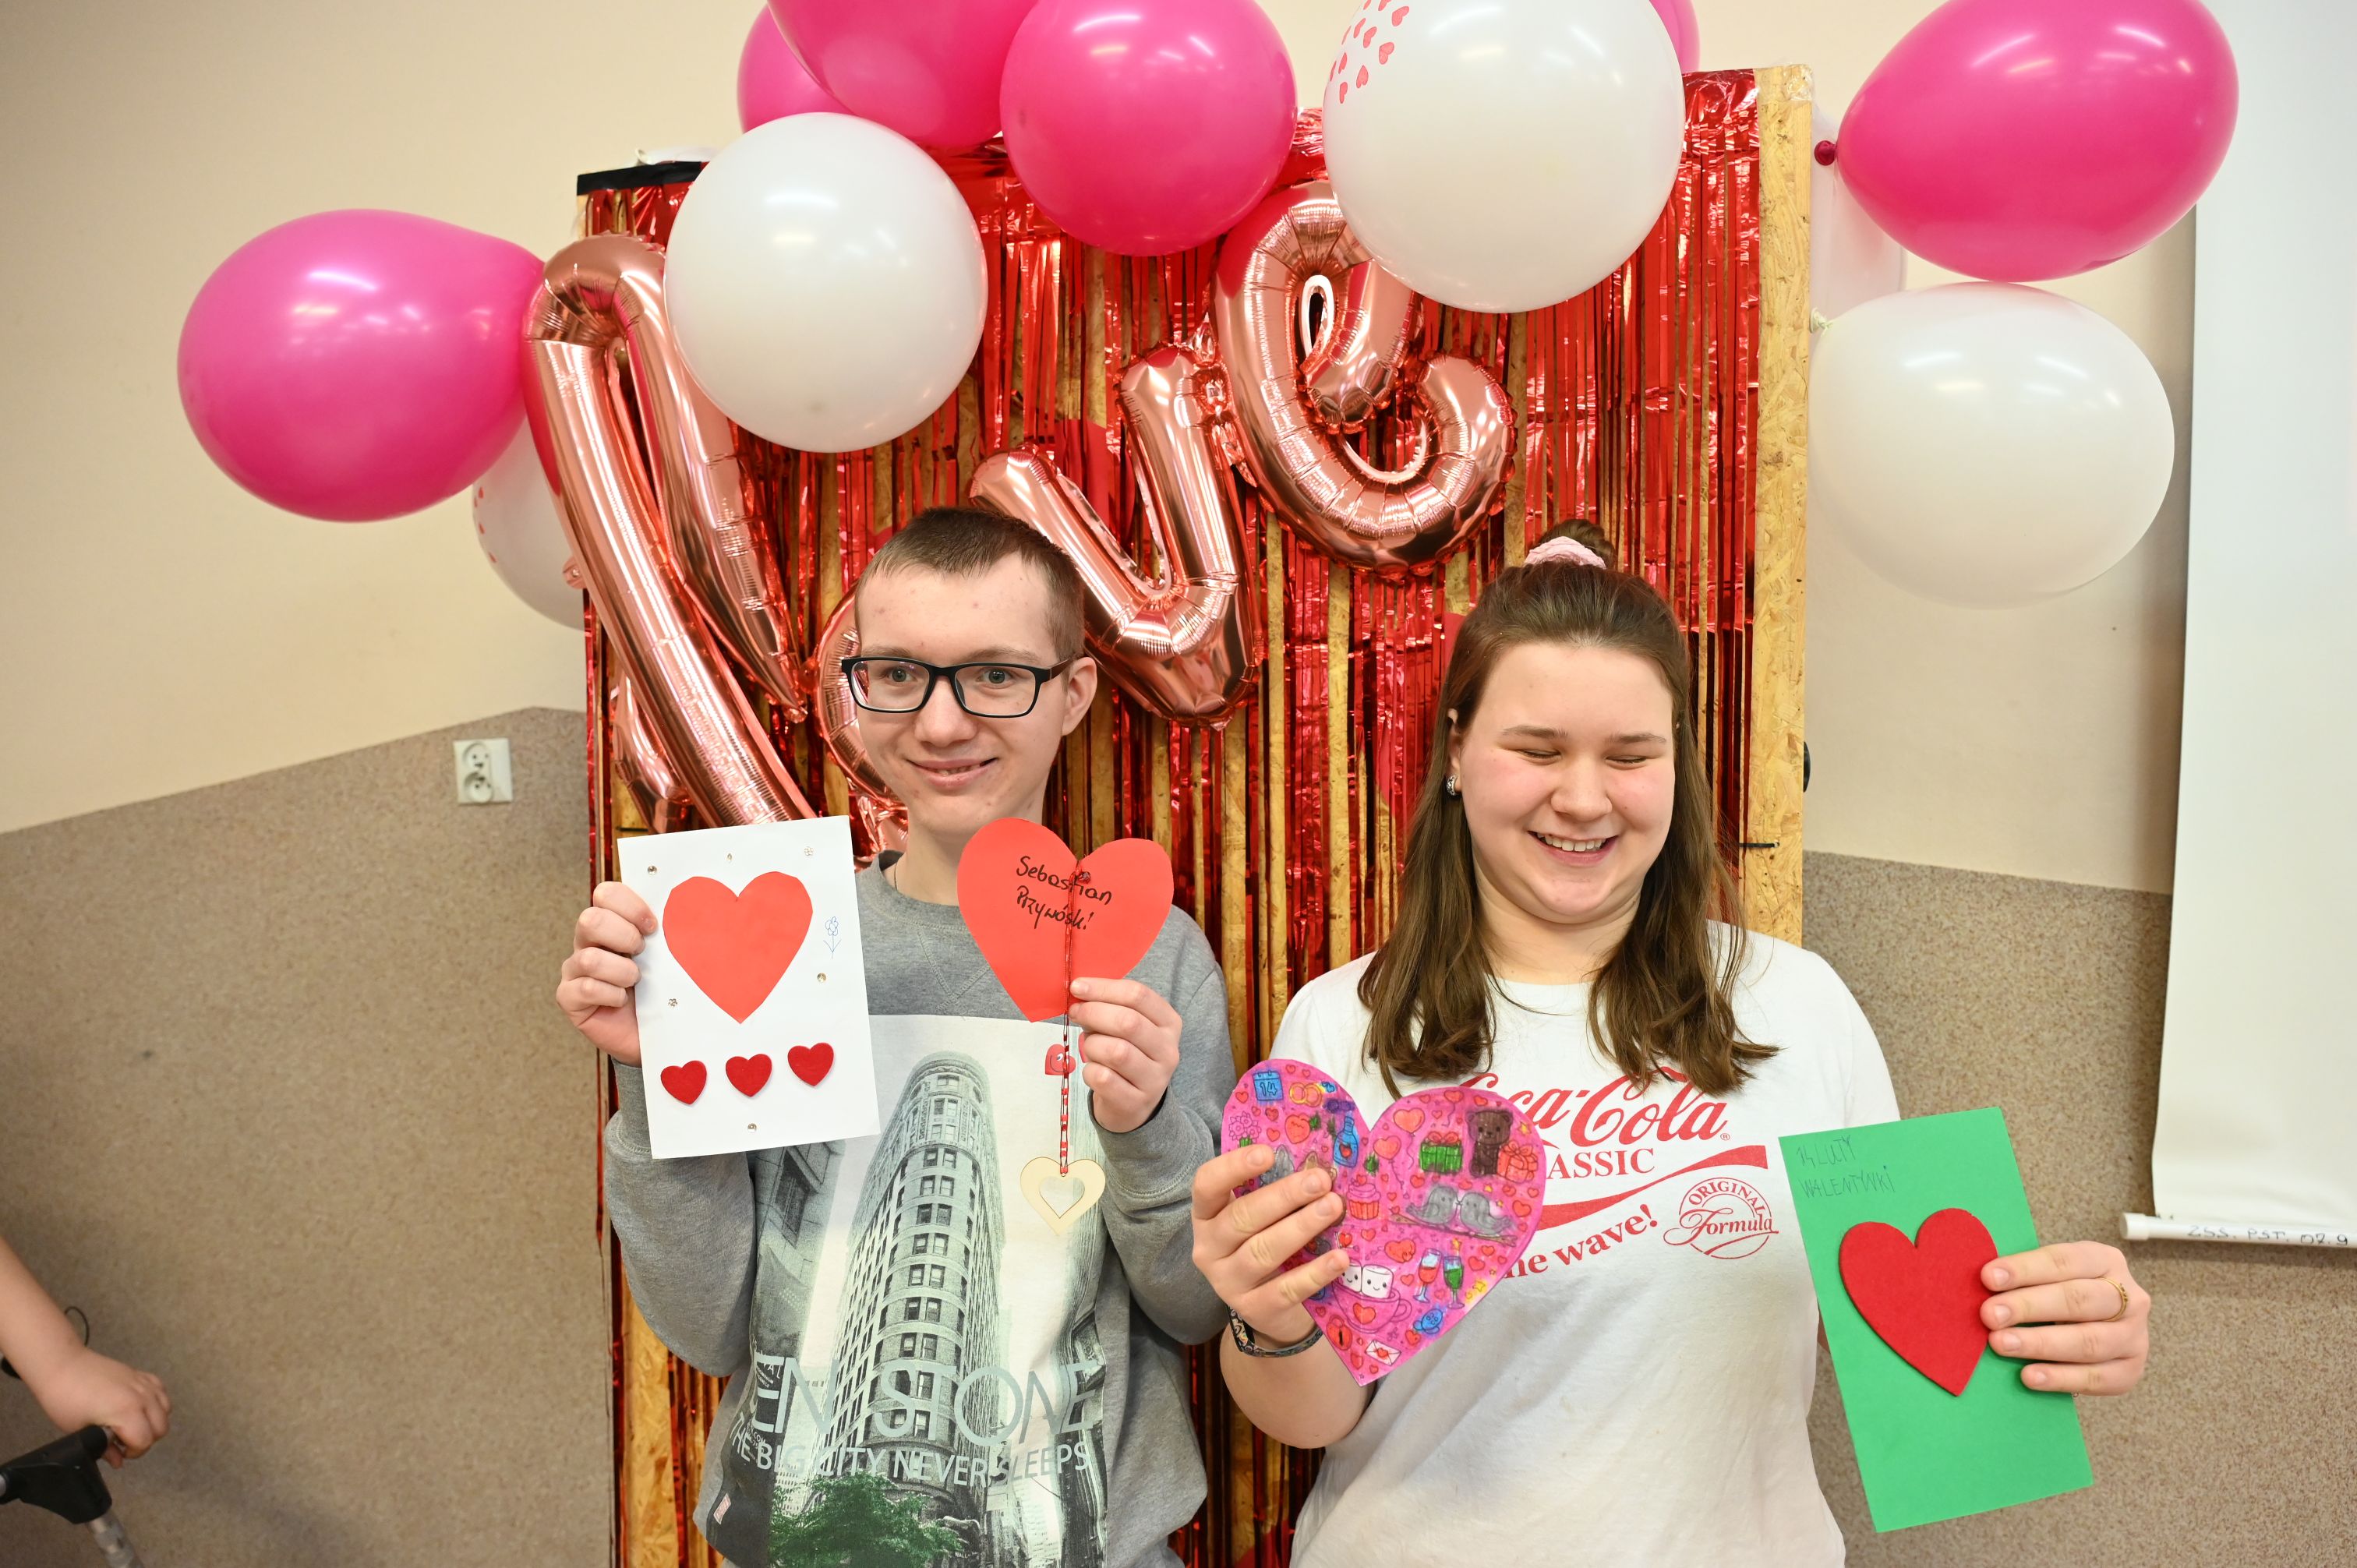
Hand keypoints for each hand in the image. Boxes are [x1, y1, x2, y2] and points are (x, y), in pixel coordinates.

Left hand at [27, 1347, 169, 1465]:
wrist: (63, 1366)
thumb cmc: (65, 1399)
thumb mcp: (79, 1431)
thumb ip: (104, 1448)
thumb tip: (118, 1461)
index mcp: (127, 1412)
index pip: (145, 1441)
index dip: (133, 1452)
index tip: (118, 1451)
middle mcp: (142, 1397)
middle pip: (161, 1428)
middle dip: (145, 1439)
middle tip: (123, 1441)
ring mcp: (144, 1384)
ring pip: (166, 1410)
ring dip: (153, 1422)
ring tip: (131, 1424)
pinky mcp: (141, 1374)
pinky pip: (161, 1392)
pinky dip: (156, 1403)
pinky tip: (139, 1407)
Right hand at [556, 882, 655, 1065]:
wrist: (658, 1032)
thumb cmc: (664, 989)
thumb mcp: (670, 955)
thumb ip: (671, 930)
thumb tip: (694, 906)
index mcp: (613, 922)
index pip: (606, 894)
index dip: (630, 905)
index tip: (653, 926)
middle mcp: (589, 941)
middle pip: (590, 919)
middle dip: (624, 936)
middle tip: (642, 953)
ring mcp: (575, 969)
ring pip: (588, 958)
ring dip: (622, 971)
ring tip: (637, 981)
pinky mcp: (569, 997)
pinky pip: (584, 988)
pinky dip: (610, 995)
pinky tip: (622, 1002)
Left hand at [1069, 977, 1181, 1134]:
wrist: (1133, 1106)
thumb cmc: (1126, 1056)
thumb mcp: (1126, 1029)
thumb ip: (1109, 1008)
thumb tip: (1080, 991)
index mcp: (1169, 1023)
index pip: (1139, 995)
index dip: (1104, 988)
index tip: (1077, 986)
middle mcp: (1168, 1051)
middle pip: (1129, 1022)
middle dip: (1094, 1012)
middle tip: (1075, 1012)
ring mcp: (1155, 1080)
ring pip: (1116, 1052)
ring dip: (1092, 1045)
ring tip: (1089, 1046)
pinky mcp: (1136, 1102)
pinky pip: (1103, 1078)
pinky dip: (1089, 1071)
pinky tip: (1093, 1071)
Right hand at [1190, 1146, 1349, 1341]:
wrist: (1270, 1309)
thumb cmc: (1267, 1244)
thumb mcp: (1261, 1218)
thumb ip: (1274, 1192)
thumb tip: (1315, 1162)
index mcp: (1207, 1216)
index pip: (1207, 1186)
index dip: (1233, 1167)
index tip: (1268, 1153)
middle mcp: (1209, 1249)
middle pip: (1241, 1217)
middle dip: (1283, 1196)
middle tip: (1320, 1180)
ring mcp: (1228, 1283)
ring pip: (1263, 1251)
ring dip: (1301, 1227)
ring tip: (1333, 1207)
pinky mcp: (1254, 1309)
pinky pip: (1285, 1289)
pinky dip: (1314, 1272)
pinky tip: (1339, 1257)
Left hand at [1981, 1241, 2150, 1395]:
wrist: (2096, 1329)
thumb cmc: (2061, 1294)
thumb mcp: (2049, 1276)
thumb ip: (2023, 1277)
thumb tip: (1979, 1282)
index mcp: (2106, 1261)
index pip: (2064, 1261)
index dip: (2025, 1269)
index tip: (1988, 1277)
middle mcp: (2130, 1297)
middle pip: (2079, 1300)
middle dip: (2029, 1306)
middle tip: (1989, 1314)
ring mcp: (2134, 1336)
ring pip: (2089, 1341)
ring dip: (2040, 1343)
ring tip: (2001, 1344)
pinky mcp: (2130, 1371)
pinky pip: (2096, 1378)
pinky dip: (2060, 1378)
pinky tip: (2028, 1376)